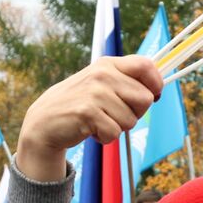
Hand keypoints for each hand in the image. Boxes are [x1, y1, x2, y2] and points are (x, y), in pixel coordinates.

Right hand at [16, 56, 162, 181]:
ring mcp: (95, 93)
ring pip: (131, 120)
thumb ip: (125, 81)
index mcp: (108, 64)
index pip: (146, 65)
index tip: (153, 95)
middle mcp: (103, 74)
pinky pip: (114, 133)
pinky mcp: (88, 112)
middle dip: (136, 113)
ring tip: (98, 120)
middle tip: (115, 114)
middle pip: (145, 99)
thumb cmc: (79, 103)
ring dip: (117, 127)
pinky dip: (105, 138)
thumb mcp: (100, 83)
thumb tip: (157, 89)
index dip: (156, 83)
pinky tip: (91, 129)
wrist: (45, 120)